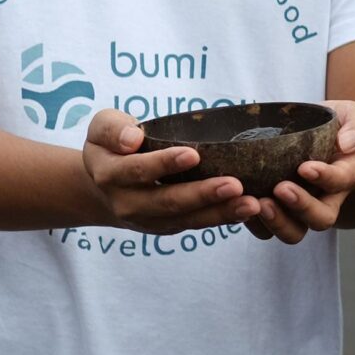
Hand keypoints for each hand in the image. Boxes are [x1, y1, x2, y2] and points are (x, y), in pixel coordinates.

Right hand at [81, 109, 261, 235]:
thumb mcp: (103, 128)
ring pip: (187, 219)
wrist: (105, 184)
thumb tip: (132, 139)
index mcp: (110, 174)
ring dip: (220, 213)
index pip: (138, 170)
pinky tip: (247, 211)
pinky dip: (222, 218)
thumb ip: (113, 129)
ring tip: (251, 204)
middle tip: (235, 185)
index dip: (164, 163)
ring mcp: (149, 220)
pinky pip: (196, 224)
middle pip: (167, 201)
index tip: (193, 155)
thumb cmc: (113, 145)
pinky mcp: (168, 226)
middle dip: (202, 194)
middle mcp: (128, 203)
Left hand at [251, 98, 354, 243]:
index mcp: (348, 174)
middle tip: (280, 188)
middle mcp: (328, 198)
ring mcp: (302, 208)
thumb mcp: (354, 114)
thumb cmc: (336, 123)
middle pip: (322, 218)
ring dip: (278, 222)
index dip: (325, 178)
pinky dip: (255, 223)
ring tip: (259, 203)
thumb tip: (346, 145)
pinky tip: (241, 205)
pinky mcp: (279, 212)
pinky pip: (267, 230)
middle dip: (301, 207)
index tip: (304, 167)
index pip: (342, 182)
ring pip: (295, 231)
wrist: (311, 128)